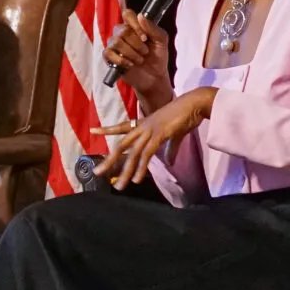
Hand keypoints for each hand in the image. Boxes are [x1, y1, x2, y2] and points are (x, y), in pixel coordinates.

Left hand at [97, 86, 216, 190]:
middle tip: (97, 172)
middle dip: (109, 159)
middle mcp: (143, 126)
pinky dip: (141, 167)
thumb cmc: (186, 116)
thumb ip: (171, 149)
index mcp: (145, 124)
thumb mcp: (176, 135)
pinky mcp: (159, 135)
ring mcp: (150, 130)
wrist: (196, 104)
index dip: (107, 129)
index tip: (93, 130)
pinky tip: (137, 179)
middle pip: (122, 145)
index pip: (122, 126)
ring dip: (126, 171)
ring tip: (120, 186)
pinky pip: (146, 153)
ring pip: (133, 153)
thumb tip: (169, 162)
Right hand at [103, 12, 172, 103]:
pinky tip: (130, 65)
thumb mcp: (161, 40)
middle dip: (136, 43)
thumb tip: (140, 16)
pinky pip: (108, 53)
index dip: (135, 25)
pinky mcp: (109, 57)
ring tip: (140, 60)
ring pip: (116, 41)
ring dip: (131, 53)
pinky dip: (121, 60)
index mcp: (134, 26)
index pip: (127, 14)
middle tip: (145, 52)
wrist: (155, 77)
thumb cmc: (158, 57)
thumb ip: (152, 28)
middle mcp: (122, 33)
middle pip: (122, 30)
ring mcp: (115, 45)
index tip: (145, 37)